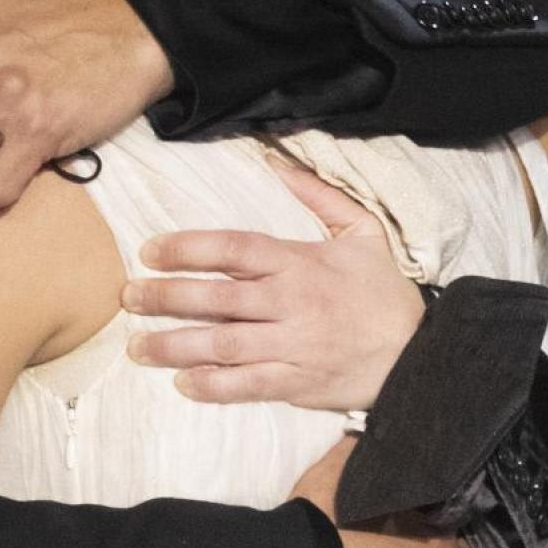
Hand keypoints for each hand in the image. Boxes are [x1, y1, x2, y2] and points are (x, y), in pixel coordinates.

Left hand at [124, 157, 424, 408]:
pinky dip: (213, 386)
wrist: (420, 352)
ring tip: (138, 346)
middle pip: (218, 298)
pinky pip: (247, 386)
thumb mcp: (362, 231)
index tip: (151, 250)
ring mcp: (293, 346)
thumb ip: (319, 196)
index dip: (188, 248)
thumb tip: (276, 161)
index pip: (235, 249)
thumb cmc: (383, 290)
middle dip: (167, 297)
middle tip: (127, 297)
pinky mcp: (298, 383)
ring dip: (175, 345)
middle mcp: (291, 303)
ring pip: (224, 345)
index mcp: (301, 262)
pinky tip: (182, 383)